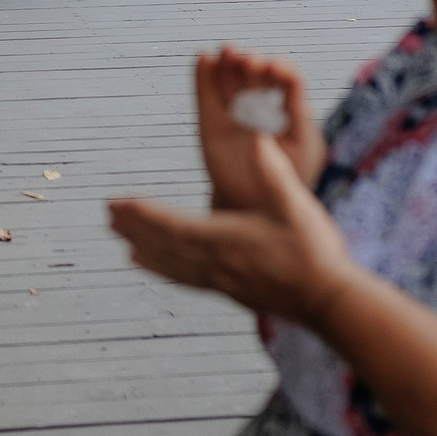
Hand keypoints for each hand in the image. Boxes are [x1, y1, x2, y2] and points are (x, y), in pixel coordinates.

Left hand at [108, 130, 361, 327]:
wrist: (329, 300)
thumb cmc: (314, 249)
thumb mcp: (296, 203)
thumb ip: (274, 170)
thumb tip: (256, 135)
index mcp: (226, 238)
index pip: (173, 224)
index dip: (143, 213)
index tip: (117, 202)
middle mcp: (216, 263)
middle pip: (163, 245)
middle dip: (134, 228)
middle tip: (107, 214)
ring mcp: (221, 280)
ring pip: (171, 265)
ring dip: (144, 248)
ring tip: (120, 240)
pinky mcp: (230, 291)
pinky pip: (186, 279)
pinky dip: (163, 270)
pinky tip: (147, 265)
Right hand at [194, 48, 323, 210]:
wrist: (258, 213)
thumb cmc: (289, 179)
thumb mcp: (303, 145)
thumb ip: (298, 114)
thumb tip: (286, 83)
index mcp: (289, 111)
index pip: (285, 79)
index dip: (279, 69)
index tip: (272, 68)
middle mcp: (261, 107)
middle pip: (255, 75)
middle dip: (252, 63)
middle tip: (249, 60)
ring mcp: (234, 115)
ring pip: (230, 81)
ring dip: (228, 62)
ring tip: (226, 50)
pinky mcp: (210, 126)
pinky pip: (206, 97)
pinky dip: (203, 77)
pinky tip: (202, 57)